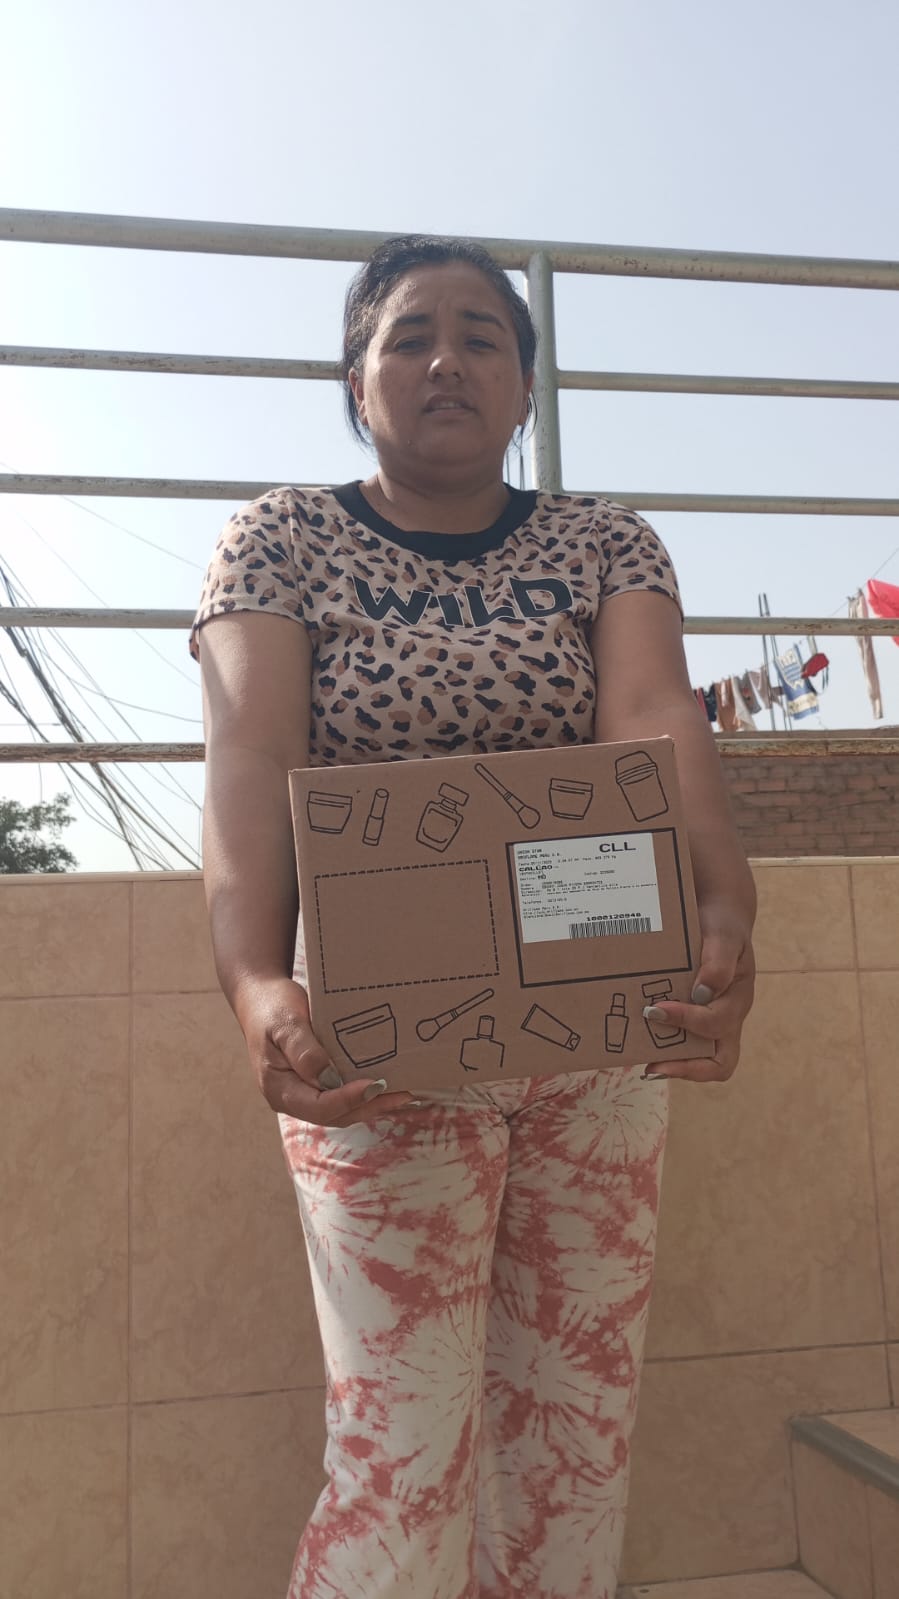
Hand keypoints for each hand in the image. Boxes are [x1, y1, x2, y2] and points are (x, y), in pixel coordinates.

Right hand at [235, 975, 417, 1124]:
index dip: (349, 1100)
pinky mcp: (313, 1084)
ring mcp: (302, 1094)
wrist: (259, 998)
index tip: (376, 1085)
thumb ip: (305, 1051)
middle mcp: (291, 1098)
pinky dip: (364, 1095)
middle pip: (334, 1115)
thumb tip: (329, 1079)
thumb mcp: (285, 1023)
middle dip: (369, 1107)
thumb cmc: (272, 1007)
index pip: (319, 1106)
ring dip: (371, 1105)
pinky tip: (386, 1088)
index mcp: (279, 1088)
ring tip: (404, 1096)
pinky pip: (340, 1096)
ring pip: (340, 1111)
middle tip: (402, 1094)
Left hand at [642, 911, 755, 1082]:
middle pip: (718, 1063)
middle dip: (685, 1067)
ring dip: (672, 1062)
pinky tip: (639, 1039)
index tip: (657, 1010)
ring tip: (640, 1058)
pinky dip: (663, 1045)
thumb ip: (718, 963)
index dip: (689, 1024)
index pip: (717, 1026)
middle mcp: (727, 1016)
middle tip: (650, 1068)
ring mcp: (712, 1020)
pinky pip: (683, 1041)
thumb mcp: (724, 936)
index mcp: (736, 999)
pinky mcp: (694, 1018)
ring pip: (701, 1058)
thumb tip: (703, 995)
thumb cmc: (723, 927)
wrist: (718, 914)